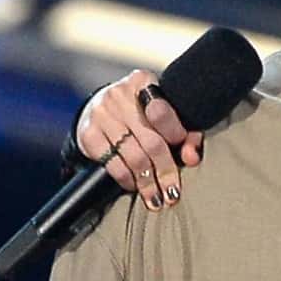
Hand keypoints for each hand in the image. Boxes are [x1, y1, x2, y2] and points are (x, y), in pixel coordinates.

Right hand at [76, 69, 203, 209]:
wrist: (98, 108)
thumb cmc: (140, 112)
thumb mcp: (163, 113)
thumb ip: (186, 132)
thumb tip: (192, 157)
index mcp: (143, 82)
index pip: (162, 112)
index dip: (177, 136)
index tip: (186, 157)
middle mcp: (119, 95)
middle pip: (151, 141)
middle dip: (166, 171)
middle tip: (173, 193)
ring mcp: (101, 114)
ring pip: (133, 156)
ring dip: (148, 183)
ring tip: (157, 198)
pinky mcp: (88, 134)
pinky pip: (113, 164)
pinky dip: (127, 179)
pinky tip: (135, 186)